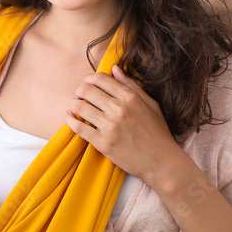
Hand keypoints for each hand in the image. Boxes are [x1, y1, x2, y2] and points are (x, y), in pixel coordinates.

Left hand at [63, 65, 187, 185]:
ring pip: (79, 107)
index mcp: (130, 98)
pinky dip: (69, 120)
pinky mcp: (103, 143)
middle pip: (87, 90)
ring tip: (75, 107)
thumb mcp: (150, 105)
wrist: (162, 162)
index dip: (89, 78)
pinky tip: (69, 117)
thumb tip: (114, 69)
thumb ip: (131, 86)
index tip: (87, 83)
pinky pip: (78, 127)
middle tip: (79, 95)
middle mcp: (119, 109)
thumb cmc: (158, 133)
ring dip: (74, 104)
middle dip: (79, 90)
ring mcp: (110, 127)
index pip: (101, 79)